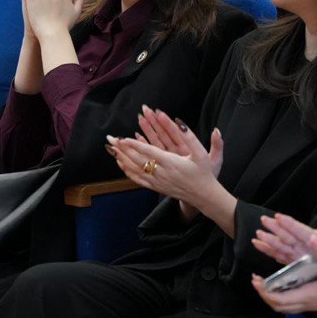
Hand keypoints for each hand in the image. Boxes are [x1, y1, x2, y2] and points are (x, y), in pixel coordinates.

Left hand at [106, 107, 225, 211]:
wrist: (204, 196)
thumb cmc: (204, 173)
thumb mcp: (201, 153)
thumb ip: (191, 136)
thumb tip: (179, 121)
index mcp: (172, 162)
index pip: (149, 152)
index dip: (135, 145)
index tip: (123, 138)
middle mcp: (162, 173)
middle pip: (138, 160)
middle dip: (123, 149)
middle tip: (111, 139)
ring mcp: (158, 182)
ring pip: (136, 170)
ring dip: (123, 159)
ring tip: (112, 149)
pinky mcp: (157, 187)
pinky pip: (139, 180)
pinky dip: (128, 172)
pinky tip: (121, 164)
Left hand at [250, 228, 316, 313]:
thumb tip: (312, 238)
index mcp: (311, 294)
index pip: (281, 299)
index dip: (265, 291)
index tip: (257, 279)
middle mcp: (309, 303)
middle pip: (278, 306)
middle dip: (264, 294)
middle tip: (254, 280)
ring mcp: (311, 304)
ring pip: (284, 306)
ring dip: (271, 296)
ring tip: (262, 282)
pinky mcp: (313, 301)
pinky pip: (291, 303)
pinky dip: (280, 296)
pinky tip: (279, 284)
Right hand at [252, 212, 316, 266]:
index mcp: (315, 237)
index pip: (301, 229)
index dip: (291, 224)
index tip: (279, 217)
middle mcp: (304, 243)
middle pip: (288, 235)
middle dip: (276, 228)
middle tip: (263, 220)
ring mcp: (298, 251)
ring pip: (282, 245)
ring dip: (270, 240)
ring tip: (257, 235)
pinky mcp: (294, 260)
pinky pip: (280, 255)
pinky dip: (269, 251)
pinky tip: (258, 245)